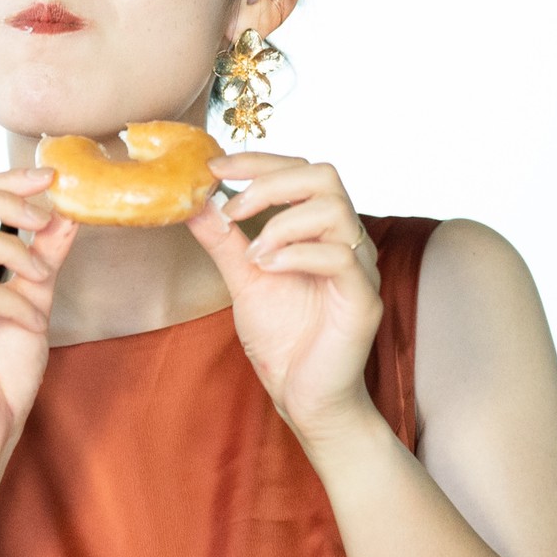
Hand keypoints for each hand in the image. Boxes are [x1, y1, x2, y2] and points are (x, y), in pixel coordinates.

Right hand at [0, 168, 72, 473]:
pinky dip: (16, 302)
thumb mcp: (34, 303)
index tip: (47, 177)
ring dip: (12, 248)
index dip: (0, 178)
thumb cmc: (1, 375)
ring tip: (41, 278)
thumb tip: (66, 213)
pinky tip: (32, 324)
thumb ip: (44, 260)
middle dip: (0, 195)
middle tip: (42, 217)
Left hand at [188, 151, 383, 445]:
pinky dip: (297, 254)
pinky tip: (269, 268)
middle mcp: (347, 241)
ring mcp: (359, 268)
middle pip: (324, 175)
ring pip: (335, 210)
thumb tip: (193, 202)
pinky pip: (339, 257)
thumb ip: (223, 240)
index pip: (301, 170)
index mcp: (322, 230)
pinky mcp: (363, 300)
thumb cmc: (284, 337)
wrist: (305, 396)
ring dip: (282, 222)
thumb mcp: (244, 279)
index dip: (259, 160)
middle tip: (231, 208)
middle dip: (271, 181)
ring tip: (253, 255)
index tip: (215, 167)